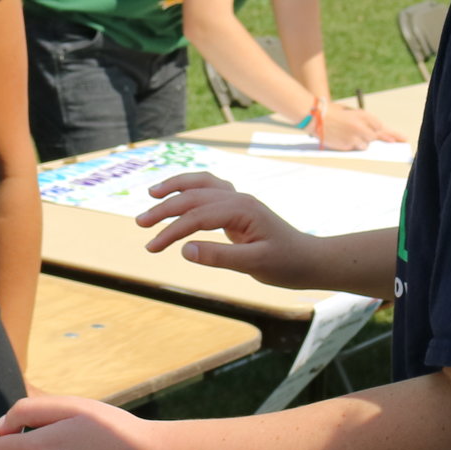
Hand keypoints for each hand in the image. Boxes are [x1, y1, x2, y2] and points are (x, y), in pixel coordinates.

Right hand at [136, 173, 324, 289]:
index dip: (172, 230)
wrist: (310, 260)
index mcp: (242, 210)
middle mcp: (239, 199)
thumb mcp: (255, 265)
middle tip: (140, 224)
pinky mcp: (238, 207)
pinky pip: (209, 189)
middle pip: (194, 196)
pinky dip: (190, 189)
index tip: (152, 247)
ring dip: (175, 188)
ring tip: (151, 195)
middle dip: (164, 208)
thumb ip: (220, 257)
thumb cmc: (286, 264)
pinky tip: (177, 196)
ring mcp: (239, 200)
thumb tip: (184, 250)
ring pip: (201, 184)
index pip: (197, 216)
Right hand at [317, 104, 404, 149]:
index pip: (380, 126)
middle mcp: (361, 126)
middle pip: (377, 136)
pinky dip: (352, 145)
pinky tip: (344, 139)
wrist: (315, 117)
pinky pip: (355, 148)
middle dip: (385, 139)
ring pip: (366, 144)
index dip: (389, 133)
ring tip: (350, 135)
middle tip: (402, 142)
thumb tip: (375, 132)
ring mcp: (355, 136)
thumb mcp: (349, 112)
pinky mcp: (348, 145)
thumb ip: (362, 121)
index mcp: (362, 115)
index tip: (400, 138)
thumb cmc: (331, 113)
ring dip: (362, 142)